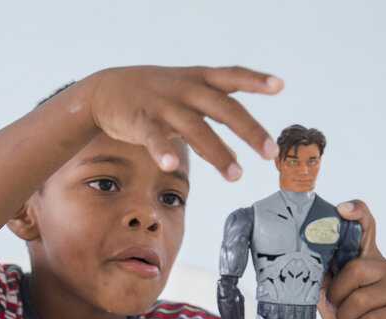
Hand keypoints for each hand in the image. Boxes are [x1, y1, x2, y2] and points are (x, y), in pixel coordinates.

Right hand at [80, 66, 283, 179]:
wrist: (105, 89)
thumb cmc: (152, 95)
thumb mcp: (185, 101)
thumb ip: (210, 122)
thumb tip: (235, 151)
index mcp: (199, 79)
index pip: (232, 76)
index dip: (255, 80)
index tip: (280, 86)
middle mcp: (185, 89)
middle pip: (223, 107)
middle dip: (249, 130)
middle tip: (269, 153)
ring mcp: (163, 104)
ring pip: (195, 127)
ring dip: (217, 152)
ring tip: (236, 175)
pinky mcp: (141, 121)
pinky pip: (154, 137)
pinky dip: (163, 151)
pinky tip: (171, 165)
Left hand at [318, 200, 385, 318]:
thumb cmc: (345, 313)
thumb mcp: (328, 290)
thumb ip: (323, 271)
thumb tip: (302, 253)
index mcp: (366, 257)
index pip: (367, 226)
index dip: (357, 213)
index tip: (342, 210)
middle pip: (355, 270)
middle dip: (337, 294)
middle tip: (335, 305)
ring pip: (361, 299)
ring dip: (344, 316)